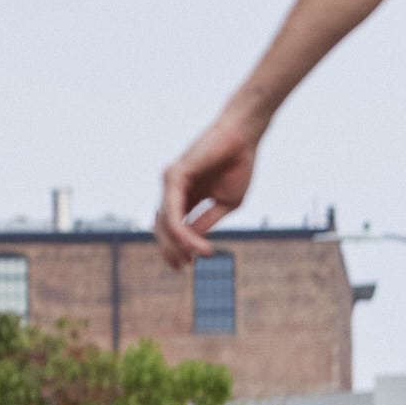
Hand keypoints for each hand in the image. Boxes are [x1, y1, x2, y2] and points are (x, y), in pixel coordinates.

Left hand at [156, 104, 263, 265]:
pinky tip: (193, 245)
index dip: (175, 247)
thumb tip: (192, 244)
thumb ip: (207, 222)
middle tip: (181, 267)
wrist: (245, 137)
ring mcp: (170, 182)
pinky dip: (181, 232)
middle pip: (161, 227)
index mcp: (185, 196)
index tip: (187, 264)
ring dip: (176, 245)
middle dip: (168, 250)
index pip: (171, 226)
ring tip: (190, 259)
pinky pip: (172, 211)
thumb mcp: (225, 203)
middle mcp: (173, 190)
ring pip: (164, 222)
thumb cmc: (238, 166)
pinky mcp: (174, 176)